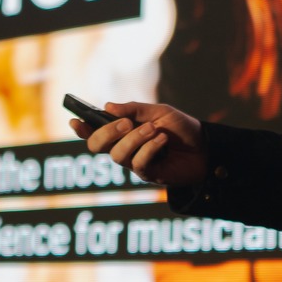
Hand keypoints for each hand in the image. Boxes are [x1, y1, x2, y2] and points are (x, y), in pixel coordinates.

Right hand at [70, 101, 207, 187]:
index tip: (75, 121)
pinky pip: (139, 164)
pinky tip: (162, 141)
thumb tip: (107, 107)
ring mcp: (135, 163)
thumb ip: (134, 110)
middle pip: (97, 147)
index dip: (82, 128)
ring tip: (153, 130)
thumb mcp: (159, 112)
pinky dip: (149, 149)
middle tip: (124, 124)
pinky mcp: (148, 175)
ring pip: (118, 155)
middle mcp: (124, 148)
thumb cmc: (181, 128)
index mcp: (123, 131)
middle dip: (106, 133)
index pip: (95, 131)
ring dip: (134, 139)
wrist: (206, 147)